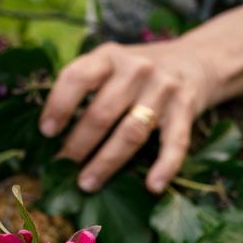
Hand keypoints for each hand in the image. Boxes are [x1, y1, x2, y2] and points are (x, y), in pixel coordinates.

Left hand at [39, 40, 217, 193]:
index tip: (46, 132)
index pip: (78, 77)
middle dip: (78, 144)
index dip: (59, 105)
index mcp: (110, 56)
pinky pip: (175, 143)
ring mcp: (164, 89)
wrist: (196, 61)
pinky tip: (153, 186)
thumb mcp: (112, 64)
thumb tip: (50, 131)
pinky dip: (165, 166)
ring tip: (87, 183)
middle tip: (62, 167)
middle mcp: (137, 69)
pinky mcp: (186, 109)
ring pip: (131, 132)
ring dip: (106, 162)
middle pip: (102, 112)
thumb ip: (87, 84)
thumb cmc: (140, 72)